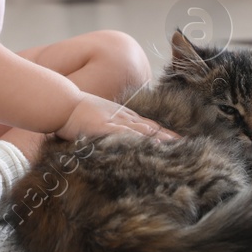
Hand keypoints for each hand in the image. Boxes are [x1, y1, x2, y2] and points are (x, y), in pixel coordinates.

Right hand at [57, 93, 178, 142]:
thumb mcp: (97, 119)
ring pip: (143, 131)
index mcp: (122, 116)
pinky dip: (140, 140)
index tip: (180, 141)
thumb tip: (115, 140)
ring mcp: (115, 121)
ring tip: (177, 147)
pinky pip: (126, 134)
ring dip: (160, 139)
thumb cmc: (77, 112)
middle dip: (169, 137)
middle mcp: (123, 117)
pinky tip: (151, 146)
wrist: (63, 103)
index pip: (148, 126)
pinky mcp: (106, 128)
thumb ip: (108, 129)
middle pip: (151, 128)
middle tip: (188, 146)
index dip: (164, 133)